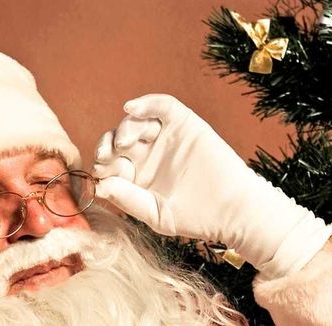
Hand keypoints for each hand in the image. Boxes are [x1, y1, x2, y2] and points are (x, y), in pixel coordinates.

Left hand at [92, 94, 330, 277]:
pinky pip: (162, 106)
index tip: (100, 172)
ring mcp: (167, 137)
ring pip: (136, 121)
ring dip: (124, 127)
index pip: (112, 162)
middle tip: (106, 155)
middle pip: (119, 138)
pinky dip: (145, 102)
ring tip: (124, 143)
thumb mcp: (156, 213)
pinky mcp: (185, 124)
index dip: (102, 164)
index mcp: (139, 176)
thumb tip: (98, 185)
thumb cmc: (197, 218)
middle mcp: (150, 154)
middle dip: (107, 145)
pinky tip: (130, 109)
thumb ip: (128, 199)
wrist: (233, 210)